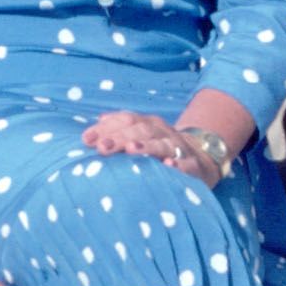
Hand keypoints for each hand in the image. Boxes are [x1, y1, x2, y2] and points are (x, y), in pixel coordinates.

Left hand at [81, 110, 216, 179]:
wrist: (199, 158)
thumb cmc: (158, 147)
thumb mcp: (139, 135)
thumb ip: (118, 129)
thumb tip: (95, 124)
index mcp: (146, 123)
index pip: (126, 119)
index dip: (106, 128)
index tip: (87, 139)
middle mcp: (161, 132)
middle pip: (140, 130)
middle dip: (120, 137)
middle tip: (102, 148)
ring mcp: (177, 147)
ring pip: (161, 144)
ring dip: (145, 146)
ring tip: (130, 150)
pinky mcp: (192, 164)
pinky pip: (185, 164)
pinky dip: (177, 164)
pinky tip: (168, 166)